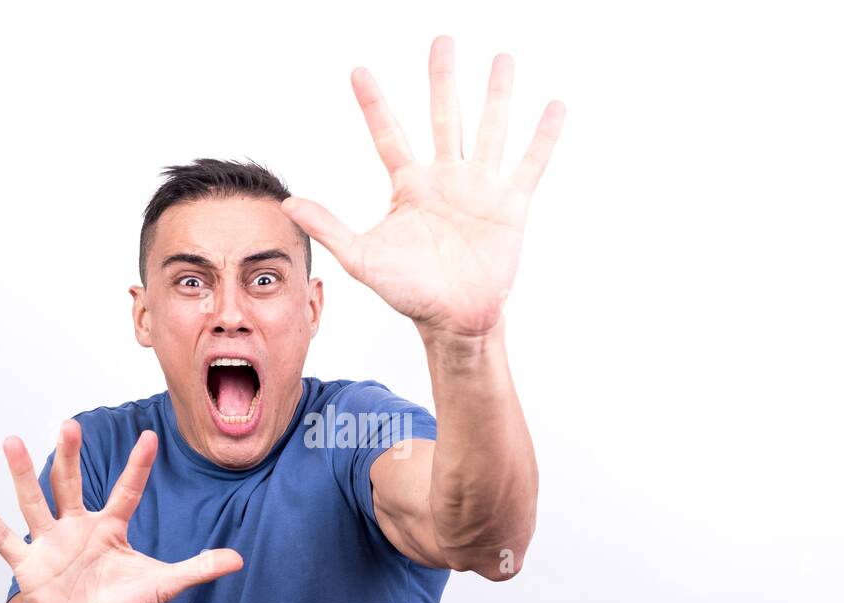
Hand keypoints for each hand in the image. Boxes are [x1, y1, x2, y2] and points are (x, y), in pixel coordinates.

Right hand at [0, 423, 242, 602]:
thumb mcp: (162, 586)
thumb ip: (197, 569)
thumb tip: (239, 559)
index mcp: (109, 530)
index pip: (127, 491)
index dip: (138, 466)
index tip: (151, 436)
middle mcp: (76, 529)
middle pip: (72, 484)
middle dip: (70, 455)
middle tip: (69, 424)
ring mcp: (49, 545)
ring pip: (34, 501)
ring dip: (23, 473)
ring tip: (12, 441)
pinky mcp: (27, 567)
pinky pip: (3, 540)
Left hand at [280, 35, 564, 339]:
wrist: (454, 319)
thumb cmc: (410, 293)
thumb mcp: (363, 259)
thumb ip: (330, 227)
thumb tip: (289, 203)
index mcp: (409, 187)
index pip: (388, 134)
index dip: (374, 103)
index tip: (358, 72)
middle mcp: (445, 179)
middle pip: (443, 116)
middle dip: (442, 79)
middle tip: (442, 40)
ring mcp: (480, 189)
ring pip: (489, 129)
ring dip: (496, 94)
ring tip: (503, 59)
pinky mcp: (510, 205)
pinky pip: (529, 163)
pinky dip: (542, 136)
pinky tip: (554, 107)